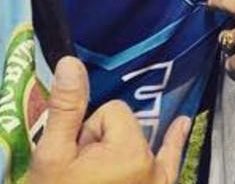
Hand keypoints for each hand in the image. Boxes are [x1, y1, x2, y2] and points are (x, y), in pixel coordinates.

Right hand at [28, 57, 188, 183]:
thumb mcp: (52, 156)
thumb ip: (66, 109)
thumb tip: (71, 61)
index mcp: (131, 153)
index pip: (112, 111)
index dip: (88, 129)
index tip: (75, 158)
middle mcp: (154, 170)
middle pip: (125, 130)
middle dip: (99, 144)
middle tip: (79, 174)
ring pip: (139, 147)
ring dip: (122, 150)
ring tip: (104, 164)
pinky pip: (170, 165)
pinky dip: (172, 147)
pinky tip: (182, 126)